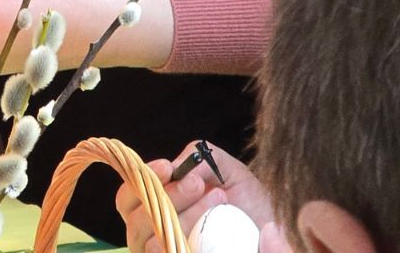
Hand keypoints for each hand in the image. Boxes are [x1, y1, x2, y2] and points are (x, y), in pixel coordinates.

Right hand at [120, 144, 287, 252]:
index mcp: (151, 206)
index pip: (128, 196)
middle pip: (136, 217)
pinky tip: (212, 234)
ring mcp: (165, 250)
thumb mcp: (224, 168)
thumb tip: (178, 169)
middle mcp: (150, 233)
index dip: (142, 179)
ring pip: (156, 239)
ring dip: (186, 216)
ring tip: (218, 201)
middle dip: (169, 195)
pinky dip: (187, 243)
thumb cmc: (245, 199)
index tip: (169, 167)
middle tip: (197, 183)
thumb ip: (199, 157)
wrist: (272, 225)